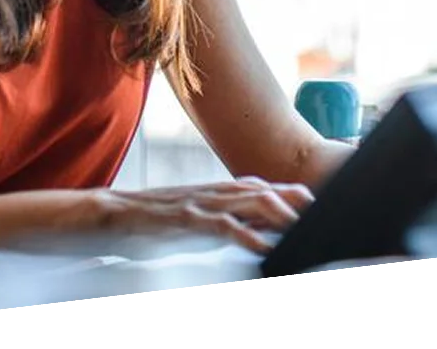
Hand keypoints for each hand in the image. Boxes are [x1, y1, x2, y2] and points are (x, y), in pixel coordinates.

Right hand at [98, 176, 314, 253]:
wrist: (115, 213)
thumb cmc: (156, 221)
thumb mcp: (199, 220)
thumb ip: (229, 223)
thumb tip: (263, 233)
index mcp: (219, 192)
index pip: (263, 188)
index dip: (290, 194)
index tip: (316, 204)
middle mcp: (215, 192)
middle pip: (264, 190)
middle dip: (294, 199)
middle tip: (321, 212)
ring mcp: (202, 202)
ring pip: (248, 201)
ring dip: (278, 212)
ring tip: (301, 226)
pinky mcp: (187, 217)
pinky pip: (223, 225)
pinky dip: (247, 235)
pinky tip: (263, 247)